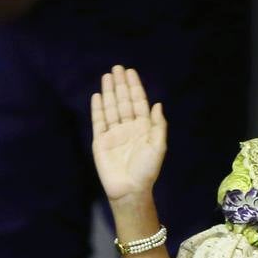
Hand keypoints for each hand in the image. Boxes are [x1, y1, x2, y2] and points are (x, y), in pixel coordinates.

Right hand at [91, 66, 166, 203]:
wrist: (129, 189)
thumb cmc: (146, 170)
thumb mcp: (158, 147)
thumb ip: (159, 125)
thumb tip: (158, 104)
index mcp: (143, 128)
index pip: (138, 102)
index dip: (135, 87)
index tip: (131, 72)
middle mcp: (128, 127)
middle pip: (123, 101)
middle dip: (121, 84)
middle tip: (117, 67)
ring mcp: (113, 133)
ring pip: (111, 107)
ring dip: (109, 92)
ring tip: (107, 76)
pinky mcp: (100, 141)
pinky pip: (98, 121)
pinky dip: (98, 108)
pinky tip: (98, 95)